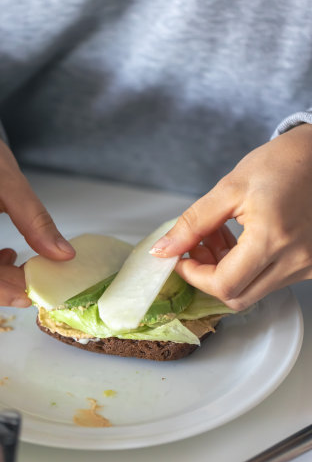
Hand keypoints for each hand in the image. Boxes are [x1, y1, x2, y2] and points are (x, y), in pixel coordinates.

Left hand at [150, 124, 311, 309]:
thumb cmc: (281, 163)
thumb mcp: (230, 188)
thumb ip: (193, 223)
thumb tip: (163, 250)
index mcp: (273, 238)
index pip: (224, 285)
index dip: (194, 275)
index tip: (180, 257)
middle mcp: (296, 260)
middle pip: (238, 297)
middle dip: (208, 276)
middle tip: (197, 247)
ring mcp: (308, 267)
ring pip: (253, 291)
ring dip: (227, 271)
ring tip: (220, 235)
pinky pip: (271, 281)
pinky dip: (249, 268)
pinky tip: (241, 240)